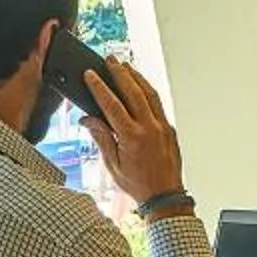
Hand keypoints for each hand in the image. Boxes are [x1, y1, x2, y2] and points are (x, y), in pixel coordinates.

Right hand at [82, 58, 187, 209]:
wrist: (165, 196)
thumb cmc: (138, 184)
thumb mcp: (112, 164)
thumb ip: (101, 137)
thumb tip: (87, 119)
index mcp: (131, 137)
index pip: (112, 104)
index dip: (99, 87)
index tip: (90, 74)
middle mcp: (149, 128)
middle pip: (133, 91)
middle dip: (120, 73)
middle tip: (110, 59)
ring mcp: (162, 127)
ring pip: (149, 94)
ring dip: (136, 77)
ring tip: (125, 66)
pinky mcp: (169, 129)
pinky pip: (158, 104)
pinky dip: (148, 91)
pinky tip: (140, 86)